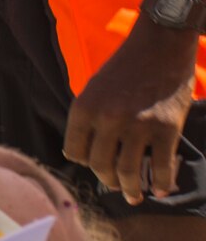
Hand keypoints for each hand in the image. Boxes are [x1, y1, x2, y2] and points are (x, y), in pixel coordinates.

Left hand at [65, 23, 197, 202]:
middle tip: (115, 187)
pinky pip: (161, 167)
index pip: (74, 152)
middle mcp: (107, 119)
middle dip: (107, 181)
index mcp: (83, 108)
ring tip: (135, 196)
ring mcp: (138, 125)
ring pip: (128, 172)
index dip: (84, 162)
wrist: (160, 45)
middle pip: (100, 165)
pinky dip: (161, 183)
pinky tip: (161, 189)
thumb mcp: (94, 88)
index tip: (94, 166)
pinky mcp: (166, 128)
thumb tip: (87, 153)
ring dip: (131, 189)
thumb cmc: (125, 66)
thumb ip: (89, 119)